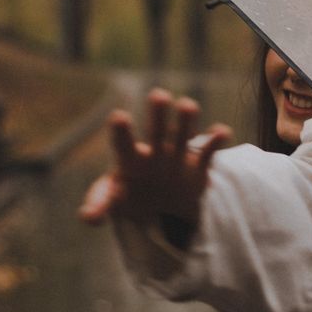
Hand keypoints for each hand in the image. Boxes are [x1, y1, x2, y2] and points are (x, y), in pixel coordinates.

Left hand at [78, 89, 230, 226]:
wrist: (161, 208)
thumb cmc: (131, 197)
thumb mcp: (113, 202)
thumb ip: (99, 204)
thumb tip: (88, 217)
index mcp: (129, 159)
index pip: (122, 143)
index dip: (121, 131)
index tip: (119, 116)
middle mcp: (154, 152)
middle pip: (155, 130)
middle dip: (157, 113)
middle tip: (158, 95)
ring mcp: (176, 156)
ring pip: (182, 134)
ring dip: (186, 120)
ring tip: (188, 105)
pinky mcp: (197, 166)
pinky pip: (208, 152)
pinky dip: (216, 140)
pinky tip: (222, 132)